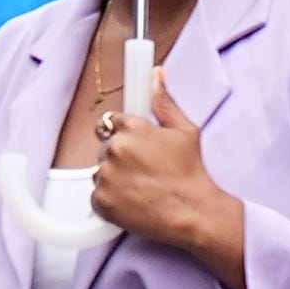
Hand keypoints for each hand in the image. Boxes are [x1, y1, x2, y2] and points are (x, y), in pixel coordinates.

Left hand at [89, 101, 246, 270]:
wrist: (192, 213)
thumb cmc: (191, 173)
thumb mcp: (184, 131)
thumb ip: (164, 102)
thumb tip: (155, 75)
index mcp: (132, 127)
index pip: (110, 121)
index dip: (122, 134)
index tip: (134, 145)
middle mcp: (115, 148)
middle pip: (104, 146)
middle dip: (119, 155)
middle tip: (144, 169)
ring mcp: (105, 175)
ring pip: (99, 171)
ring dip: (113, 177)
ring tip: (141, 186)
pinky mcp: (100, 200)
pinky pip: (96, 195)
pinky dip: (110, 198)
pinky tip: (133, 200)